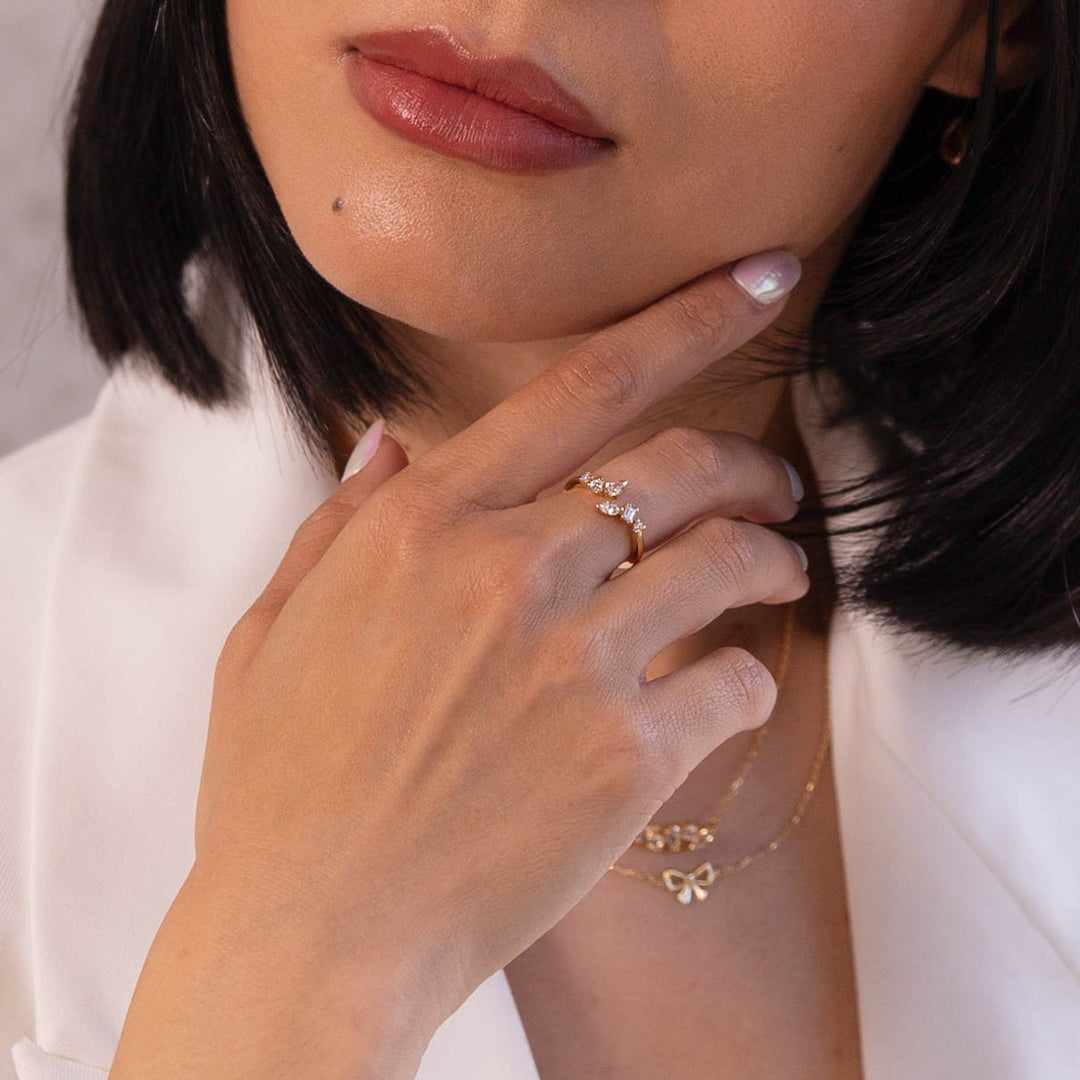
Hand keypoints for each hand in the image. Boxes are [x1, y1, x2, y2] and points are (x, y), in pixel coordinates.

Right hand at [163, 251, 807, 1072]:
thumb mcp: (275, 629)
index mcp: (424, 524)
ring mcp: (575, 660)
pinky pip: (733, 682)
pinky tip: (734, 683)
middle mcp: (509, 569)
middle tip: (773, 491)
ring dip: (771, 558)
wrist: (311, 932)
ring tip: (782, 571)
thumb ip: (340, 520)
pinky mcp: (625, 755)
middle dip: (748, 467)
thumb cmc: (282, 783)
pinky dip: (750, 675)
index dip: (688, 321)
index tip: (760, 280)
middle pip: (679, 467)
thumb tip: (387, 437)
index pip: (584, 385)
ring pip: (727, 562)